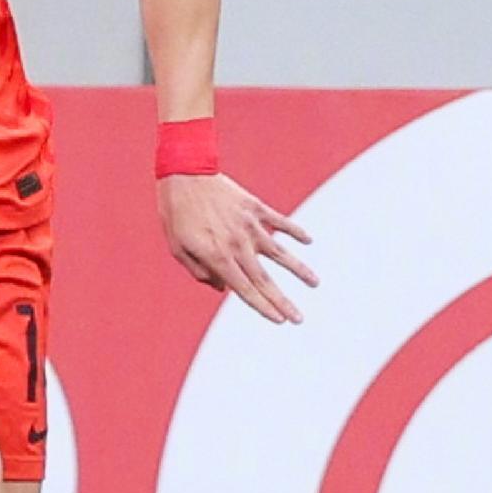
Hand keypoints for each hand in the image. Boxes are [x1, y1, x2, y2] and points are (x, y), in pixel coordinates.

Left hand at [157, 173, 316, 324]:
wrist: (185, 171)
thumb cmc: (176, 212)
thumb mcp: (177, 247)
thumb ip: (199, 271)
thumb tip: (222, 287)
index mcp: (218, 256)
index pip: (245, 290)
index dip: (263, 307)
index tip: (279, 321)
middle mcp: (238, 244)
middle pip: (265, 279)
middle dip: (283, 302)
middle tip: (299, 319)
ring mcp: (249, 225)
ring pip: (280, 252)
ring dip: (298, 269)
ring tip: (315, 283)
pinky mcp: (254, 207)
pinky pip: (279, 221)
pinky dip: (294, 231)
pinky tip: (308, 241)